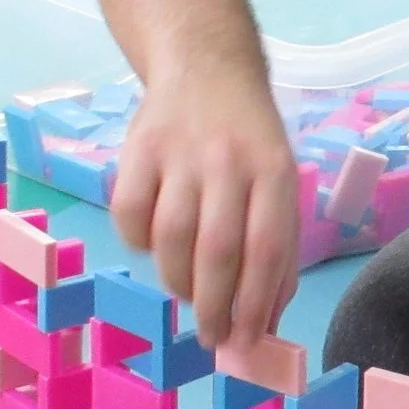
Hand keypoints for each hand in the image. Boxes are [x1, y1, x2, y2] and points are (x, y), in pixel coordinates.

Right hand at [109, 65, 300, 354]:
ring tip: (187, 296)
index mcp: (274, 171)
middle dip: (214, 306)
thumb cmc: (250, 142)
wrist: (206, 68)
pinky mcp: (136, 150)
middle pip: (216, 250)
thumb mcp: (279, 185)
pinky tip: (155, 248)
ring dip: (177, 282)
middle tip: (211, 338)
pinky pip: (129, 215)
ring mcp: (178, 154)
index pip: (265, 249)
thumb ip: (277, 251)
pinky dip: (139, 245)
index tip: (246, 340)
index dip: (253, 302)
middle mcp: (227, 161)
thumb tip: (264, 323)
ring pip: (170, 238)